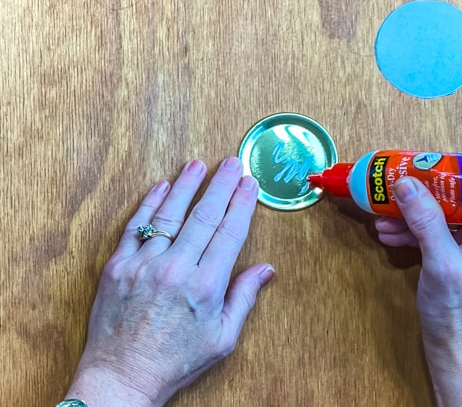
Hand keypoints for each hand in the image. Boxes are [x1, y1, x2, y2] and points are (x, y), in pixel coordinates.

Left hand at [65, 158, 274, 406]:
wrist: (122, 376)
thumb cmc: (175, 360)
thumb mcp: (222, 337)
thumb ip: (243, 297)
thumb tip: (266, 269)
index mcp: (206, 286)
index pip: (230, 232)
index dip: (242, 204)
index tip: (249, 184)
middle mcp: (176, 269)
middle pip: (204, 216)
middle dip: (221, 185)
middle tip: (231, 163)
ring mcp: (144, 265)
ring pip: (169, 214)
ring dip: (186, 186)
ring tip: (198, 164)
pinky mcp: (117, 266)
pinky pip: (135, 227)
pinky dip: (149, 204)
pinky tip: (161, 187)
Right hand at [375, 177, 461, 406]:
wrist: (457, 354)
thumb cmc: (460, 316)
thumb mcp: (442, 265)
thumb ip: (426, 221)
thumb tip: (406, 184)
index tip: (431, 165)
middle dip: (427, 193)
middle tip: (400, 185)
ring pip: (448, 213)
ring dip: (415, 213)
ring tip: (384, 216)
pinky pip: (441, 231)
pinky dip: (417, 230)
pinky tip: (391, 234)